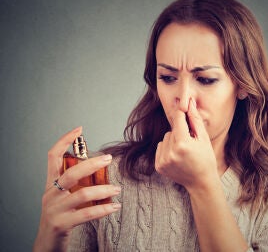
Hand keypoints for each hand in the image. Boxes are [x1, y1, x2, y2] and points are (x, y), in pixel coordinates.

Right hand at [33, 127, 120, 251]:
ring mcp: (55, 209)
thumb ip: (76, 183)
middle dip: (91, 164)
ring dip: (103, 190)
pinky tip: (115, 207)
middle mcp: (50, 194)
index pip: (52, 156)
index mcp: (51, 183)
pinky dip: (103, 209)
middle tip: (109, 158)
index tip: (79, 129)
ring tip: (118, 189)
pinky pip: (86, 214)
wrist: (47, 243)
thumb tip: (99, 167)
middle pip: (71, 173)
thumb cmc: (60, 215)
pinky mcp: (62, 224)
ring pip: (82, 194)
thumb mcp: (63, 196)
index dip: (64, 141)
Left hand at [155, 98, 217, 191]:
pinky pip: (160, 147)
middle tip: (190, 142)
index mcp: (183, 144)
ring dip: (173, 141)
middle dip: (180, 132)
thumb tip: (189, 102)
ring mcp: (163, 160)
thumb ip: (195, 119)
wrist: (201, 182)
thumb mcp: (203, 138)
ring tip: (184, 151)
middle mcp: (170, 152)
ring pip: (165, 138)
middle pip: (172, 130)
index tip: (181, 105)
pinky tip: (177, 157)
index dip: (181, 112)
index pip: (178, 120)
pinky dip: (167, 149)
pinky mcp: (159, 166)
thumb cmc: (206, 159)